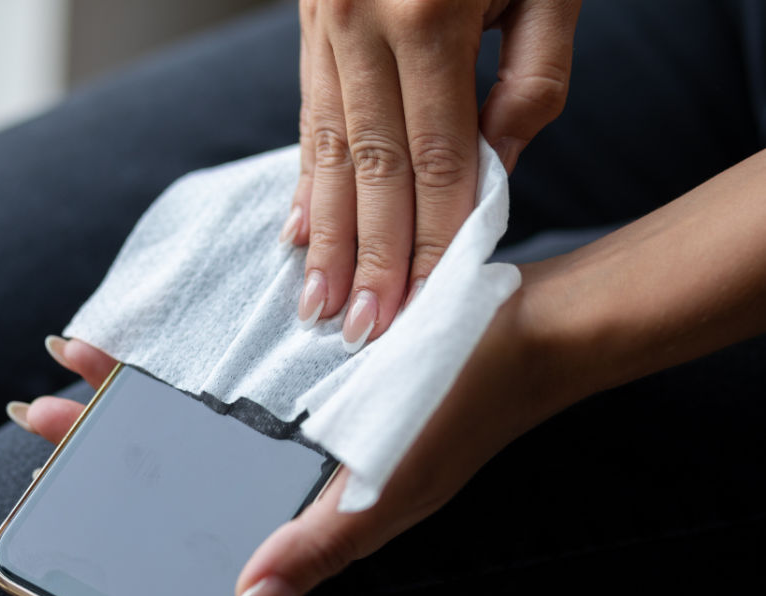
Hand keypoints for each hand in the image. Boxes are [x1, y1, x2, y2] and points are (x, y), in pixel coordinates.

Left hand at [7, 280, 569, 595]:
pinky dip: (189, 344)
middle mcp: (285, 450)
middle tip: (36, 411)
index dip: (116, 486)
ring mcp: (295, 403)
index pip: (183, 496)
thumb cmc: (462, 412)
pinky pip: (233, 356)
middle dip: (104, 430)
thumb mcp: (388, 494)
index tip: (49, 475)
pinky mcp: (309, 360)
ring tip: (74, 362)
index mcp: (293, 491)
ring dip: (135, 384)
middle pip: (176, 444)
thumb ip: (315, 552)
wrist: (528, 328)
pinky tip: (156, 331)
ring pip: (195, 398)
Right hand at [287, 0, 578, 349]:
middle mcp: (364, 23)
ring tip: (319, 302)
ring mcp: (325, 21)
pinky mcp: (309, 22)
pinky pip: (304, 114)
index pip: (437, 159)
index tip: (426, 305)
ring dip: (326, 235)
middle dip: (371, 259)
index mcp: (431, 13)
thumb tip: (491, 175)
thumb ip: (530, 80)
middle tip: (360, 331)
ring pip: (328, 151)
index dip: (433, 239)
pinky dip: (303, 178)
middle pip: (372, 169)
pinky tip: (296, 230)